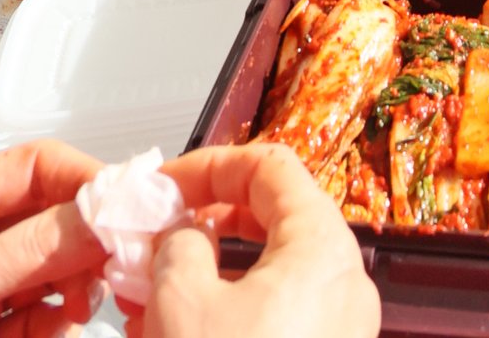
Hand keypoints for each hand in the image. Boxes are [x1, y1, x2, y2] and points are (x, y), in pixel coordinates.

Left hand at [0, 139, 105, 329]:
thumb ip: (34, 248)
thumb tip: (100, 220)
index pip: (34, 166)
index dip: (82, 177)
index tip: (124, 204)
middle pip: (53, 220)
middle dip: (85, 245)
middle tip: (114, 262)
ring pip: (54, 270)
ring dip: (77, 290)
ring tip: (81, 307)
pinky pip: (41, 315)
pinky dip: (55, 325)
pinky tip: (54, 331)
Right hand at [130, 144, 378, 337]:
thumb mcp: (184, 303)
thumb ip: (180, 247)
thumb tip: (183, 235)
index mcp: (323, 247)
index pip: (270, 167)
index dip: (209, 167)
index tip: (164, 185)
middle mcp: (344, 281)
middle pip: (270, 221)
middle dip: (202, 226)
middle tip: (152, 238)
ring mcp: (338, 326)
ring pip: (265, 278)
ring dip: (205, 278)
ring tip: (145, 296)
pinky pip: (271, 320)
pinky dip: (226, 317)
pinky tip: (170, 331)